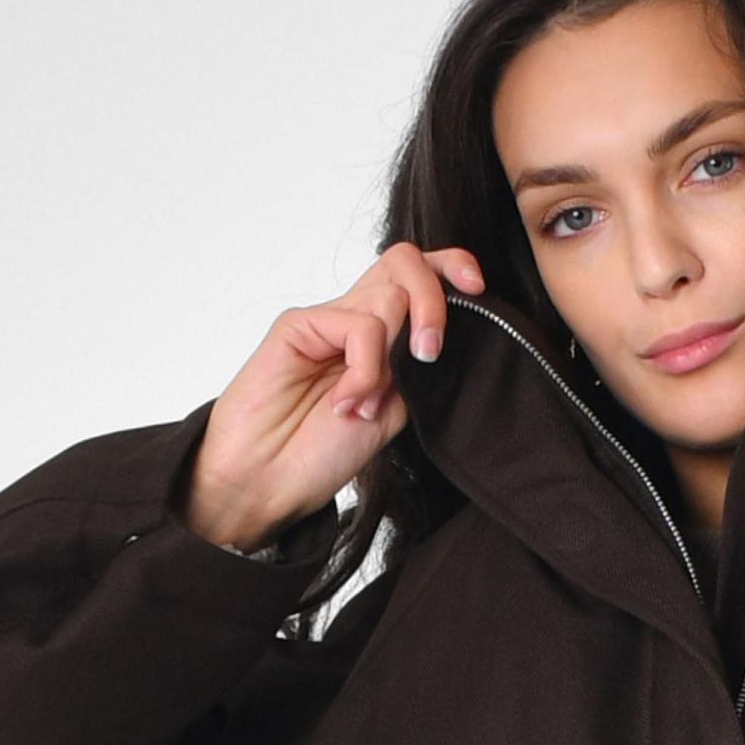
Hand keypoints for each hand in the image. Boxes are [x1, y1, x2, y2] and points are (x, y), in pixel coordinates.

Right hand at [182, 241, 486, 549]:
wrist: (266, 482)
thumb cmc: (320, 454)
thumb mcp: (390, 412)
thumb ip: (413, 370)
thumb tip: (438, 335)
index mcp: (381, 338)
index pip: (418, 276)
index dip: (450, 268)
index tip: (477, 287)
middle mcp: (355, 320)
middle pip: (407, 263)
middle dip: (436, 299)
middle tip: (430, 353)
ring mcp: (327, 320)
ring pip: (389, 294)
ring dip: (392, 358)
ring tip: (365, 405)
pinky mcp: (299, 325)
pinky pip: (359, 327)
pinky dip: (364, 371)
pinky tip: (344, 404)